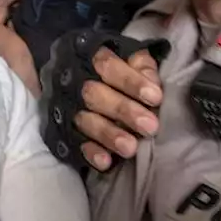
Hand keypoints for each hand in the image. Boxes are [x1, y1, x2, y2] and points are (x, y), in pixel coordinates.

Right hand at [74, 48, 162, 171]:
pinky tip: (105, 162)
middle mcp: (75, 83)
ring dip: (108, 135)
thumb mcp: (130, 58)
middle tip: (150, 127)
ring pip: (85, 121)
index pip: (109, 67)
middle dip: (124, 111)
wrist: (79, 79)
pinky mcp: (64, 132)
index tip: (155, 98)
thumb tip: (153, 82)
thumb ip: (142, 67)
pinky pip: (75, 143)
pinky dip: (90, 153)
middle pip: (95, 95)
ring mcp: (68, 109)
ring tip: (130, 148)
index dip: (132, 82)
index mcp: (92, 60)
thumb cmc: (117, 70)